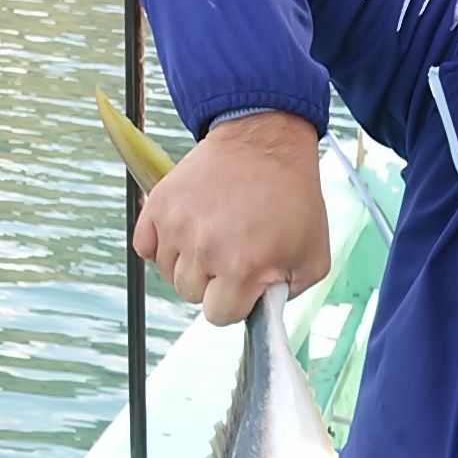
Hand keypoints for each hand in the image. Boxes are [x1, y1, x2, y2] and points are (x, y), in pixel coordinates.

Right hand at [132, 110, 330, 325]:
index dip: (233, 302)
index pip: (218, 315)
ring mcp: (177, 225)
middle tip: (231, 252)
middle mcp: (205, 249)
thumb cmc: (292, 198)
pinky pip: (145, 247)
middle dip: (212, 282)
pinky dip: (161, 244)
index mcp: (243, 267)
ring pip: (168, 272)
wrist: (264, 142)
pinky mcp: (158, 204)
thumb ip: (289, 294)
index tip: (243, 283)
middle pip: (191, 294)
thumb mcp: (312, 257)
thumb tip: (262, 310)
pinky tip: (187, 230)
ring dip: (188, 262)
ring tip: (213, 235)